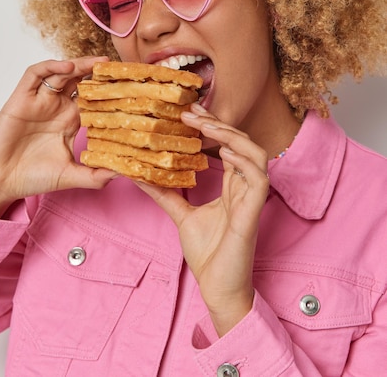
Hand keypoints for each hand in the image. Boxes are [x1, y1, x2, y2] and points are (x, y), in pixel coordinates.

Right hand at [0, 57, 114, 217]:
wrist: (0, 182)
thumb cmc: (32, 177)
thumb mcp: (71, 175)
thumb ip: (96, 175)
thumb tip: (123, 172)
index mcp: (70, 120)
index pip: (94, 97)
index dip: (109, 89)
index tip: (129, 84)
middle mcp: (57, 107)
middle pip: (80, 80)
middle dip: (98, 71)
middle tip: (117, 66)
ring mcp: (40, 100)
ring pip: (61, 72)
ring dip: (79, 64)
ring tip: (97, 63)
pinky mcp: (22, 98)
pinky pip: (35, 74)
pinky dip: (51, 66)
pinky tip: (67, 67)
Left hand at [136, 103, 268, 336]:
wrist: (217, 286)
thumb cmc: (207, 253)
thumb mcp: (181, 214)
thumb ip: (165, 193)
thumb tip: (138, 174)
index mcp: (231, 186)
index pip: (226, 146)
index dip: (212, 126)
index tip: (189, 111)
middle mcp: (244, 187)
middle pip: (240, 143)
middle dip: (218, 123)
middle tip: (191, 111)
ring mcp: (251, 198)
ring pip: (255, 154)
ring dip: (232, 136)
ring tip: (206, 125)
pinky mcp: (253, 212)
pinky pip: (258, 178)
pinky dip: (244, 161)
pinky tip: (225, 151)